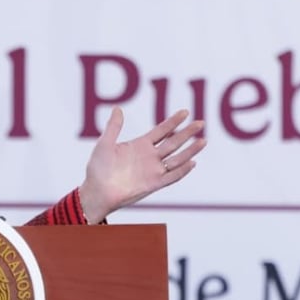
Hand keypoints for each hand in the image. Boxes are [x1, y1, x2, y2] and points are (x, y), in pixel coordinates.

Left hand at [79, 108, 206, 223]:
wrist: (96, 191)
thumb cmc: (98, 169)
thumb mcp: (105, 144)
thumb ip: (113, 127)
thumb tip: (118, 108)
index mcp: (140, 145)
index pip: (161, 130)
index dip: (173, 121)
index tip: (185, 112)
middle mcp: (149, 157)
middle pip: (173, 142)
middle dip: (187, 132)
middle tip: (201, 122)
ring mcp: (153, 170)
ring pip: (177, 158)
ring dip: (190, 150)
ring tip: (203, 140)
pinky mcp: (153, 184)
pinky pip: (171, 177)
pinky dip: (182, 171)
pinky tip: (192, 162)